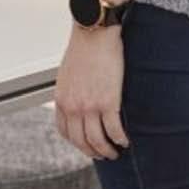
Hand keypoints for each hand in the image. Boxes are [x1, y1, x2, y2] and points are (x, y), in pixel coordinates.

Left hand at [54, 26, 130, 160]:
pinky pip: (114, 130)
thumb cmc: (83, 48)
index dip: (77, 143)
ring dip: (107, 151)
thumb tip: (77, 103)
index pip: (65, 132)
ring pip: (97, 141)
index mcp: (61, 100)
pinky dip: (121, 139)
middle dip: (93, 152)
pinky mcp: (108, 102)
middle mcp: (73, 106)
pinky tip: (126, 140)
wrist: (93, 33)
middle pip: (81, 141)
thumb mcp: (68, 74)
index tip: (87, 146)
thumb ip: (71, 92)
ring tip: (116, 151)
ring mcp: (90, 106)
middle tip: (104, 155)